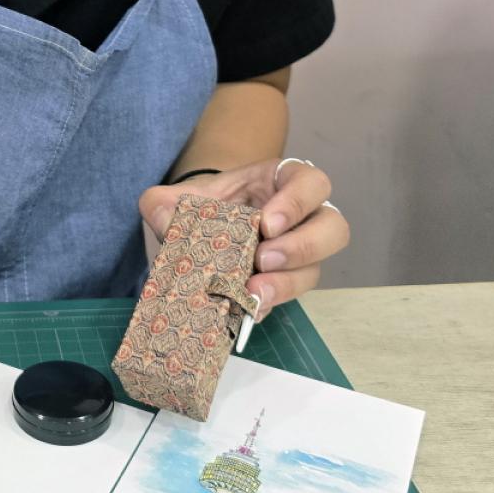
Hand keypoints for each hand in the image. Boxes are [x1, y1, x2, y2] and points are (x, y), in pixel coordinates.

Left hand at [138, 158, 349, 319]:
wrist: (197, 231)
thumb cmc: (202, 205)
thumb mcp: (179, 196)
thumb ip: (163, 201)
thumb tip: (160, 216)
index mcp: (282, 183)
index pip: (311, 183)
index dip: (298, 202)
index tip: (267, 223)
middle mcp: (302, 218)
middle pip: (333, 229)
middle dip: (303, 247)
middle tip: (264, 259)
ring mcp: (297, 255)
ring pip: (315, 269)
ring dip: (287, 283)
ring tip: (253, 291)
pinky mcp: (283, 285)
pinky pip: (288, 298)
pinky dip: (267, 305)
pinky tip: (245, 309)